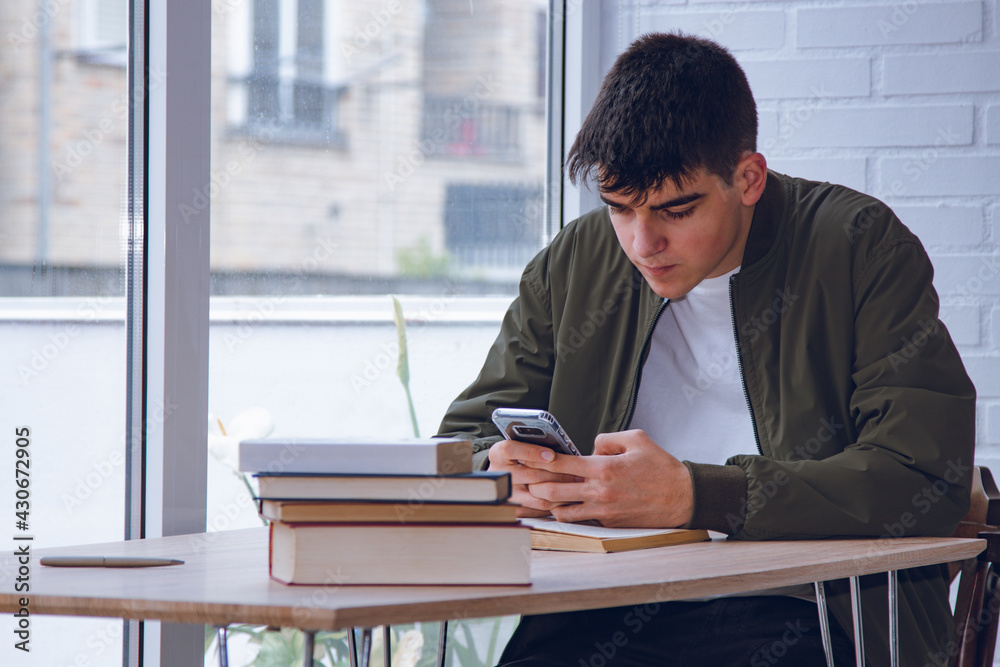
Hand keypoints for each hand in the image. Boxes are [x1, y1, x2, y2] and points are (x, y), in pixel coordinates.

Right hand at [488, 440, 582, 517]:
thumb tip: (559, 450)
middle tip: (576, 473)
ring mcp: (507, 492)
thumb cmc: (519, 455)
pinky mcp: (515, 506)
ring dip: (559, 488)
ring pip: (537, 493)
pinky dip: (555, 501)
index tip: (551, 455)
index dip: (532, 452)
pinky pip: (538, 507)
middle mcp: (499, 473)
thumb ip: (534, 444)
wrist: (505, 473)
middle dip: (557, 473)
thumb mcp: (521, 444)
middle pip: (530, 474)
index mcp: (499, 453)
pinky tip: (567, 495)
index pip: (511, 450)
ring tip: (575, 484)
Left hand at [525, 429, 693, 527]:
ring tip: (542, 495)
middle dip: (537, 484)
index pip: (562, 463)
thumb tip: (589, 447)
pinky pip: (581, 519)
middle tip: (527, 479)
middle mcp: (600, 491)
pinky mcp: (610, 522)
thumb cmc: (661, 467)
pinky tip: (563, 506)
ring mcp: (604, 510)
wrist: (682, 497)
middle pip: (554, 490)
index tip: (528, 457)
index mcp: (604, 468)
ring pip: (563, 510)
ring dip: (550, 503)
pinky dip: (569, 513)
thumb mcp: (637, 439)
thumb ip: (607, 439)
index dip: (541, 460)